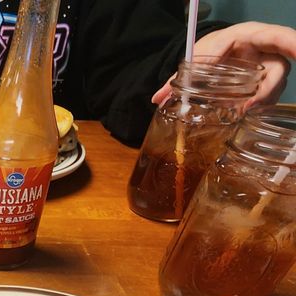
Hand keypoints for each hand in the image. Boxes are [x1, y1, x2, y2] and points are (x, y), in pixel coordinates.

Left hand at [151, 22, 295, 106]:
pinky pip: (267, 98)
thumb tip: (157, 98)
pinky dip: (256, 109)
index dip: (292, 43)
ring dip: (260, 103)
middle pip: (280, 68)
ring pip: (274, 86)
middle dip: (269, 89)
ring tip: (239, 115)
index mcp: (250, 35)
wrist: (209, 56)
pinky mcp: (262, 85)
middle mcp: (264, 51)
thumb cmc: (207, 50)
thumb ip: (178, 79)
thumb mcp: (194, 59)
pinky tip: (241, 117)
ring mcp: (265, 69)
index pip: (279, 37)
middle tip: (250, 107)